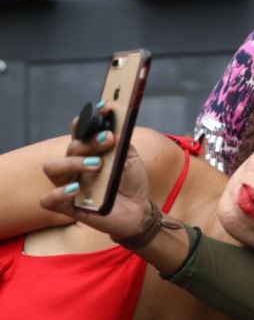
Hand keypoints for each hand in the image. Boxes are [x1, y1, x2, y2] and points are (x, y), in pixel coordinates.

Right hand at [39, 107, 151, 239]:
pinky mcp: (69, 207)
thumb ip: (122, 140)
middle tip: (108, 139)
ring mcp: (69, 185)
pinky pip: (49, 200)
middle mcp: (75, 166)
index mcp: (89, 151)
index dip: (87, 119)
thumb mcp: (131, 158)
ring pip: (52, 168)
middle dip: (88, 141)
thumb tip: (116, 120)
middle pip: (70, 147)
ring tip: (97, 165)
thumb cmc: (131, 181)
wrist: (139, 211)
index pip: (80, 131)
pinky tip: (76, 188)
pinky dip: (59, 193)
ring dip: (73, 162)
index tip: (103, 109)